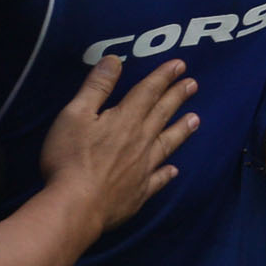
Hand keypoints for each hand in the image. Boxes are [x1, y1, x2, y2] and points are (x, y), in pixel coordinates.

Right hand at [39, 57, 199, 232]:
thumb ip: (96, 88)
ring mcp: (143, 168)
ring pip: (168, 144)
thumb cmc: (69, 159)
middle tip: (193, 84)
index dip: (163, 77)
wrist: (77, 205)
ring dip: (182, 130)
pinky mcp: (139, 192)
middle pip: (162, 114)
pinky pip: (158, 180)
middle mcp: (140, 141)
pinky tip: (173, 170)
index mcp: (125, 120)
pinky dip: (166, 173)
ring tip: (196, 119)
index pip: (148, 92)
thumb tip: (114, 60)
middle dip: (177, 96)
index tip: (180, 65)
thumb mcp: (76, 115)